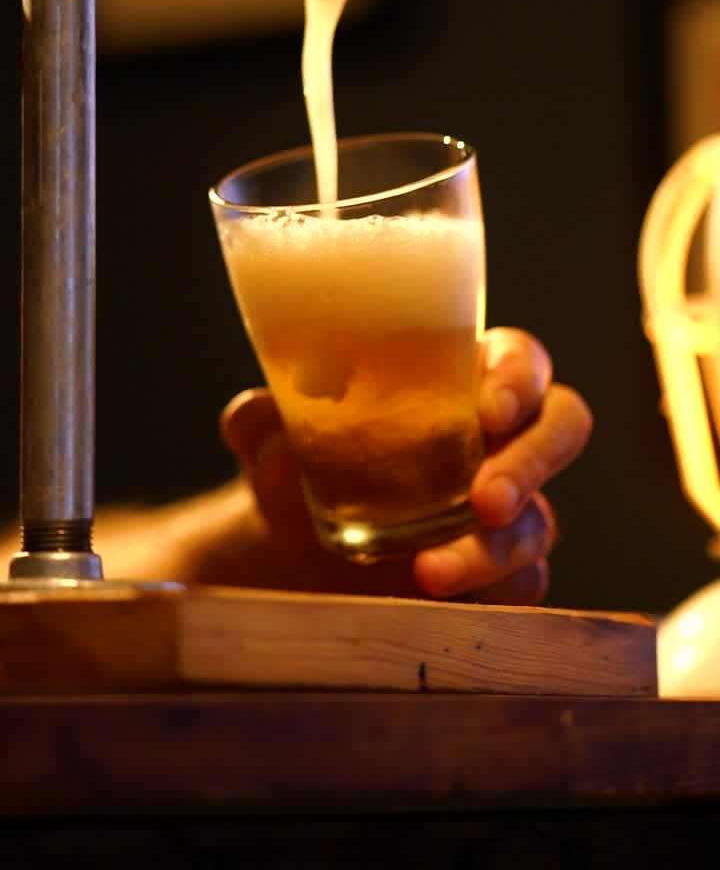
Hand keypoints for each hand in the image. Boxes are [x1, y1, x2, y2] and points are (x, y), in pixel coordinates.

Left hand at [219, 328, 591, 602]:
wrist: (290, 542)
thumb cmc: (299, 457)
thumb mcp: (272, 433)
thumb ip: (261, 418)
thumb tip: (252, 418)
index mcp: (460, 373)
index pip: (519, 358)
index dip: (517, 378)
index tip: (487, 408)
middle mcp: (497, 435)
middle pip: (563, 426)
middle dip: (535, 460)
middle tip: (487, 498)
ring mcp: (507, 505)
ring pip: (542, 519)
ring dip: (498, 547)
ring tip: (432, 571)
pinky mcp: (498, 569)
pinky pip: (523, 581)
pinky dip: (488, 590)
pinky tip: (438, 596)